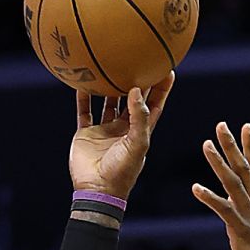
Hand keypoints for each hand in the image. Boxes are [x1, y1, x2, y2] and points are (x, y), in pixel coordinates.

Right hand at [69, 73, 174, 198]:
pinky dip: (83, 97)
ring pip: (108, 102)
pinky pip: (84, 111)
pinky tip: (81, 81)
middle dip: (137, 81)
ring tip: (111, 64)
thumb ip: (139, 118)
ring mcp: (105, 130)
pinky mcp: (87, 133)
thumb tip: (137, 90)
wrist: (97, 190)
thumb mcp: (137, 144)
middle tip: (139, 58)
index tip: (167, 69)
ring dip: (109, 86)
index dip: (162, 89)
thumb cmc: (122, 171)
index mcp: (141, 132)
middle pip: (132, 100)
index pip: (155, 106)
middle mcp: (124, 129)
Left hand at [192, 122, 249, 249]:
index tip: (246, 126)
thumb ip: (246, 212)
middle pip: (244, 168)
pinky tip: (195, 187)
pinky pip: (224, 210)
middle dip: (233, 145)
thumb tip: (234, 202)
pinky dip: (209, 197)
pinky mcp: (241, 230)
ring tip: (206, 145)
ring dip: (219, 163)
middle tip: (222, 124)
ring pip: (233, 183)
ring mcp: (249, 216)